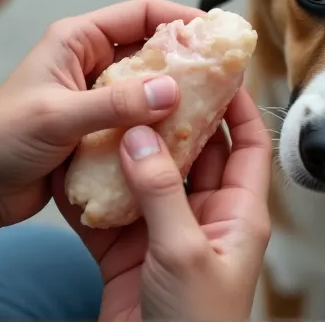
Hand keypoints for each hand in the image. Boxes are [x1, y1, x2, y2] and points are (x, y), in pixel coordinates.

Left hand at [0, 0, 203, 228]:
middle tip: (224, 74)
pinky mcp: (100, 128)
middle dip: (186, 60)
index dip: (181, 19)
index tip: (216, 34)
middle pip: (151, 50)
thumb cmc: (0, 140)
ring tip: (213, 108)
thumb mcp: (58, 116)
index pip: (141, 14)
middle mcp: (91, 62)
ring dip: (176, 96)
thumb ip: (115, 104)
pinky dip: (161, 126)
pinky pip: (141, 119)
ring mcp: (97, 96)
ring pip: (149, 87)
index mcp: (77, 40)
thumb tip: (171, 91)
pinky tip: (184, 139)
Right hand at [53, 87, 272, 321]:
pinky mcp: (130, 251)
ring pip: (149, 176)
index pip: (247, 145)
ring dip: (130, 149)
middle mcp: (204, 216)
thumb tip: (140, 136)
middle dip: (173, 119)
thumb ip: (161, 192)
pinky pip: (114, 209)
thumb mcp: (184, 253)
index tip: (217, 70)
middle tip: (151, 81)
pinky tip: (77, 165)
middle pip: (194, 153)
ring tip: (109, 111)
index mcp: (238, 214)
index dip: (237, 106)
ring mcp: (165, 232)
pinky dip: (96, 189)